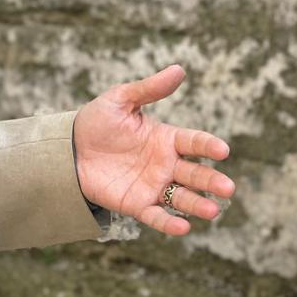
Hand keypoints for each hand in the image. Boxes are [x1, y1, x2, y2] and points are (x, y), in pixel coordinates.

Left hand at [73, 65, 234, 235]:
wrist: (68, 148)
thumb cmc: (97, 121)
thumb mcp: (121, 100)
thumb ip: (149, 89)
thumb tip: (179, 70)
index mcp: (166, 138)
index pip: (194, 142)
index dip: (209, 146)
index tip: (223, 150)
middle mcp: (166, 164)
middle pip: (195, 173)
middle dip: (212, 181)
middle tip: (228, 188)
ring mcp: (153, 186)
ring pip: (182, 197)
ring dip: (198, 204)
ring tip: (213, 211)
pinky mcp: (136, 204)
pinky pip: (156, 215)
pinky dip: (169, 223)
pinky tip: (183, 227)